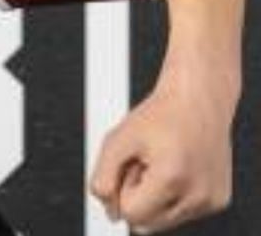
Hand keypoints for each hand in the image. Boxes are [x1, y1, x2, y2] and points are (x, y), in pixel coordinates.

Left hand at [89, 73, 234, 231]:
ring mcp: (211, 200)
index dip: (122, 190)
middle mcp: (198, 194)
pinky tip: (176, 168)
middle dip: (138, 197)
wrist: (197, 99)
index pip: (131, 214)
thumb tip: (110, 212)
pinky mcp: (219, 200)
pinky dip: (173, 195)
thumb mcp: (116, 140)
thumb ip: (102, 178)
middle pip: (148, 223)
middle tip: (145, 164)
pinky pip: (183, 213)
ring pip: (165, 220)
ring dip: (155, 197)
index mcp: (172, 178)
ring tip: (160, 165)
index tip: (131, 165)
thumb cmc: (160, 115)